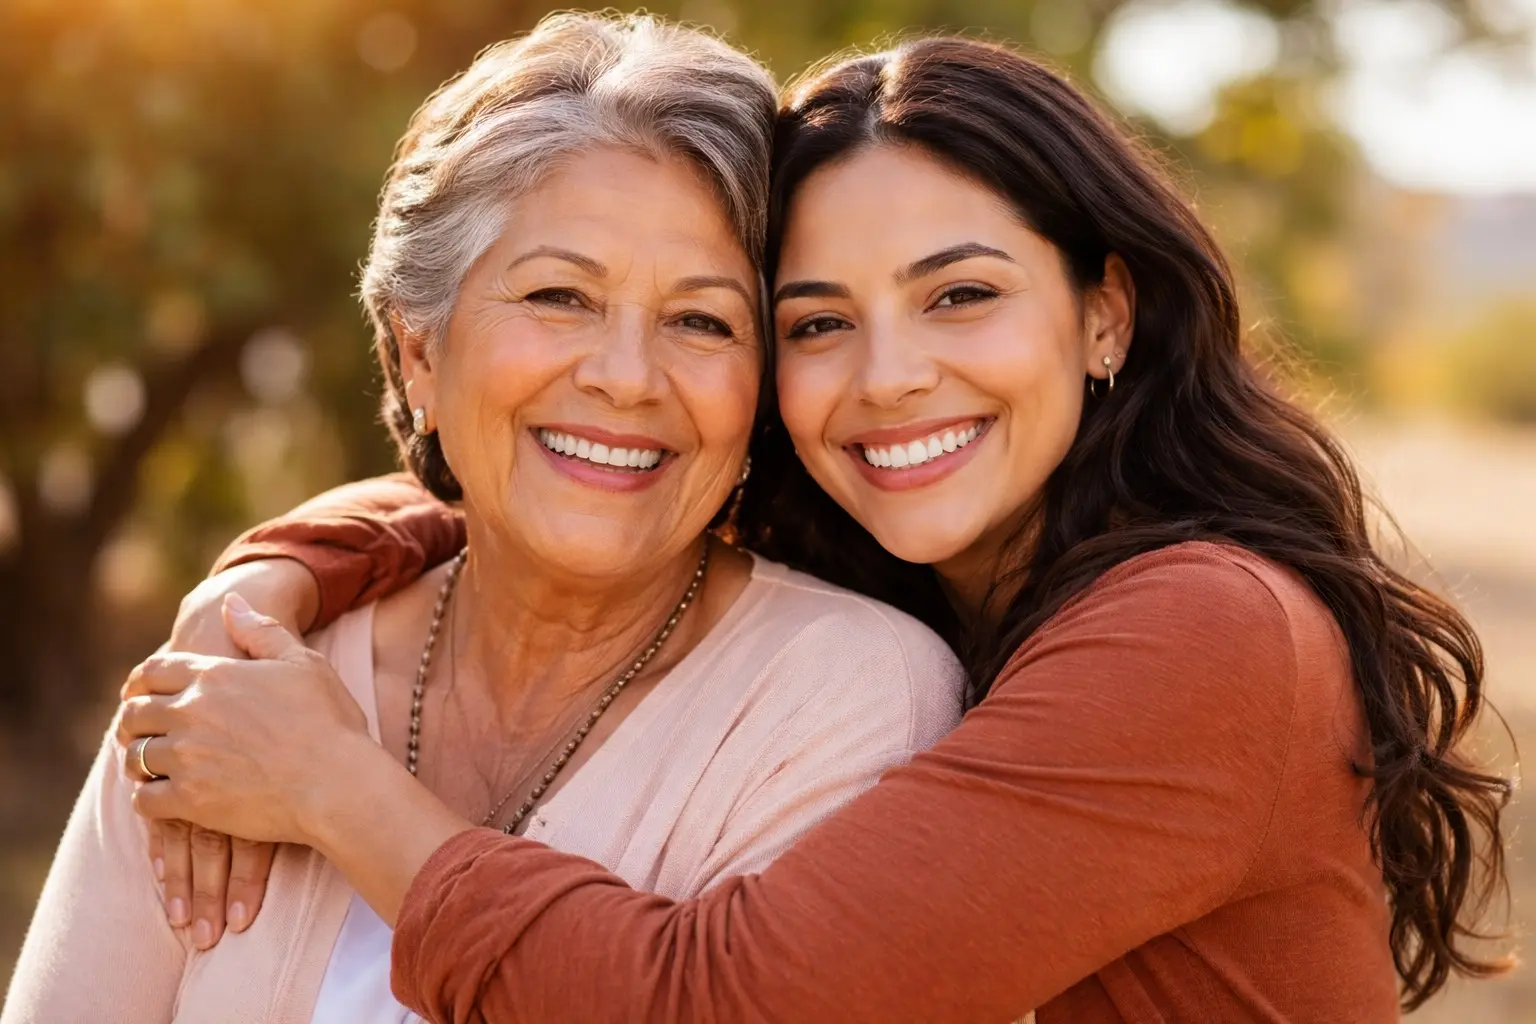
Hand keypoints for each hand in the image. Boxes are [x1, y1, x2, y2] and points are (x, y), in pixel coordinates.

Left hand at [120, 595, 375, 862]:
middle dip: (132, 722)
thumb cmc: (328, 721)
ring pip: (133, 757)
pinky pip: (143, 799)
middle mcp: (191, 712)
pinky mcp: (189, 801)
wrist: (337, 783)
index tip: (138, 693)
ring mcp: (186, 758)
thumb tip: (229, 603)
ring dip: (137, 761)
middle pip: (134, 714)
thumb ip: (262, 630)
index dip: (139, 682)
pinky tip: (161, 797)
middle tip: (139, 733)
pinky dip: (147, 798)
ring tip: (149, 767)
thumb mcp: (303, 662)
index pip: (151, 671)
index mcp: (214, 674)